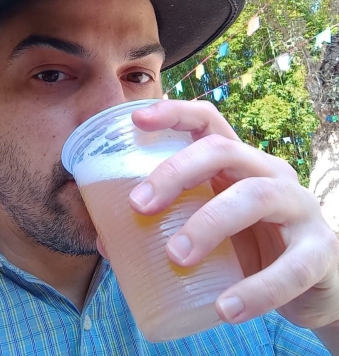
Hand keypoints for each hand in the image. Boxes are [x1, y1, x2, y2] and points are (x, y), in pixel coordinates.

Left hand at [125, 100, 338, 328]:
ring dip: (208, 225)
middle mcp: (268, 173)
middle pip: (222, 150)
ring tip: (176, 257)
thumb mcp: (207, 228)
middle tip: (139, 205)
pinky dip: (256, 289)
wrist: (311, 285)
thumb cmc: (247, 246)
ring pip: (255, 196)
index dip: (173, 114)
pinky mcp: (321, 249)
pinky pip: (291, 266)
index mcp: (237, 163)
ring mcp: (299, 206)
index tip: (136, 121)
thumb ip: (163, 229)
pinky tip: (225, 309)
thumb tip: (105, 240)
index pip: (208, 121)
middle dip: (175, 172)